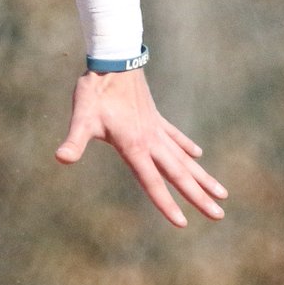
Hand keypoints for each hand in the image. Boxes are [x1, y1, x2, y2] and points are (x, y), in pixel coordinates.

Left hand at [56, 68, 227, 226]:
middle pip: (177, 174)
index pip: (151, 181)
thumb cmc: (95, 92)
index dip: (165, 203)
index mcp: (133, 146)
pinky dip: (186, 146)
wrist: (114, 61)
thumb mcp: (81, 118)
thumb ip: (74, 141)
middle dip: (198, 196)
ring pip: (183, 158)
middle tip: (219, 215)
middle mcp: (150, 140)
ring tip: (222, 193)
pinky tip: (197, 155)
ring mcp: (156, 128)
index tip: (182, 223)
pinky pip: (175, 136)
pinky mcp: (155, 117)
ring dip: (202, 176)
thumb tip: (61, 159)